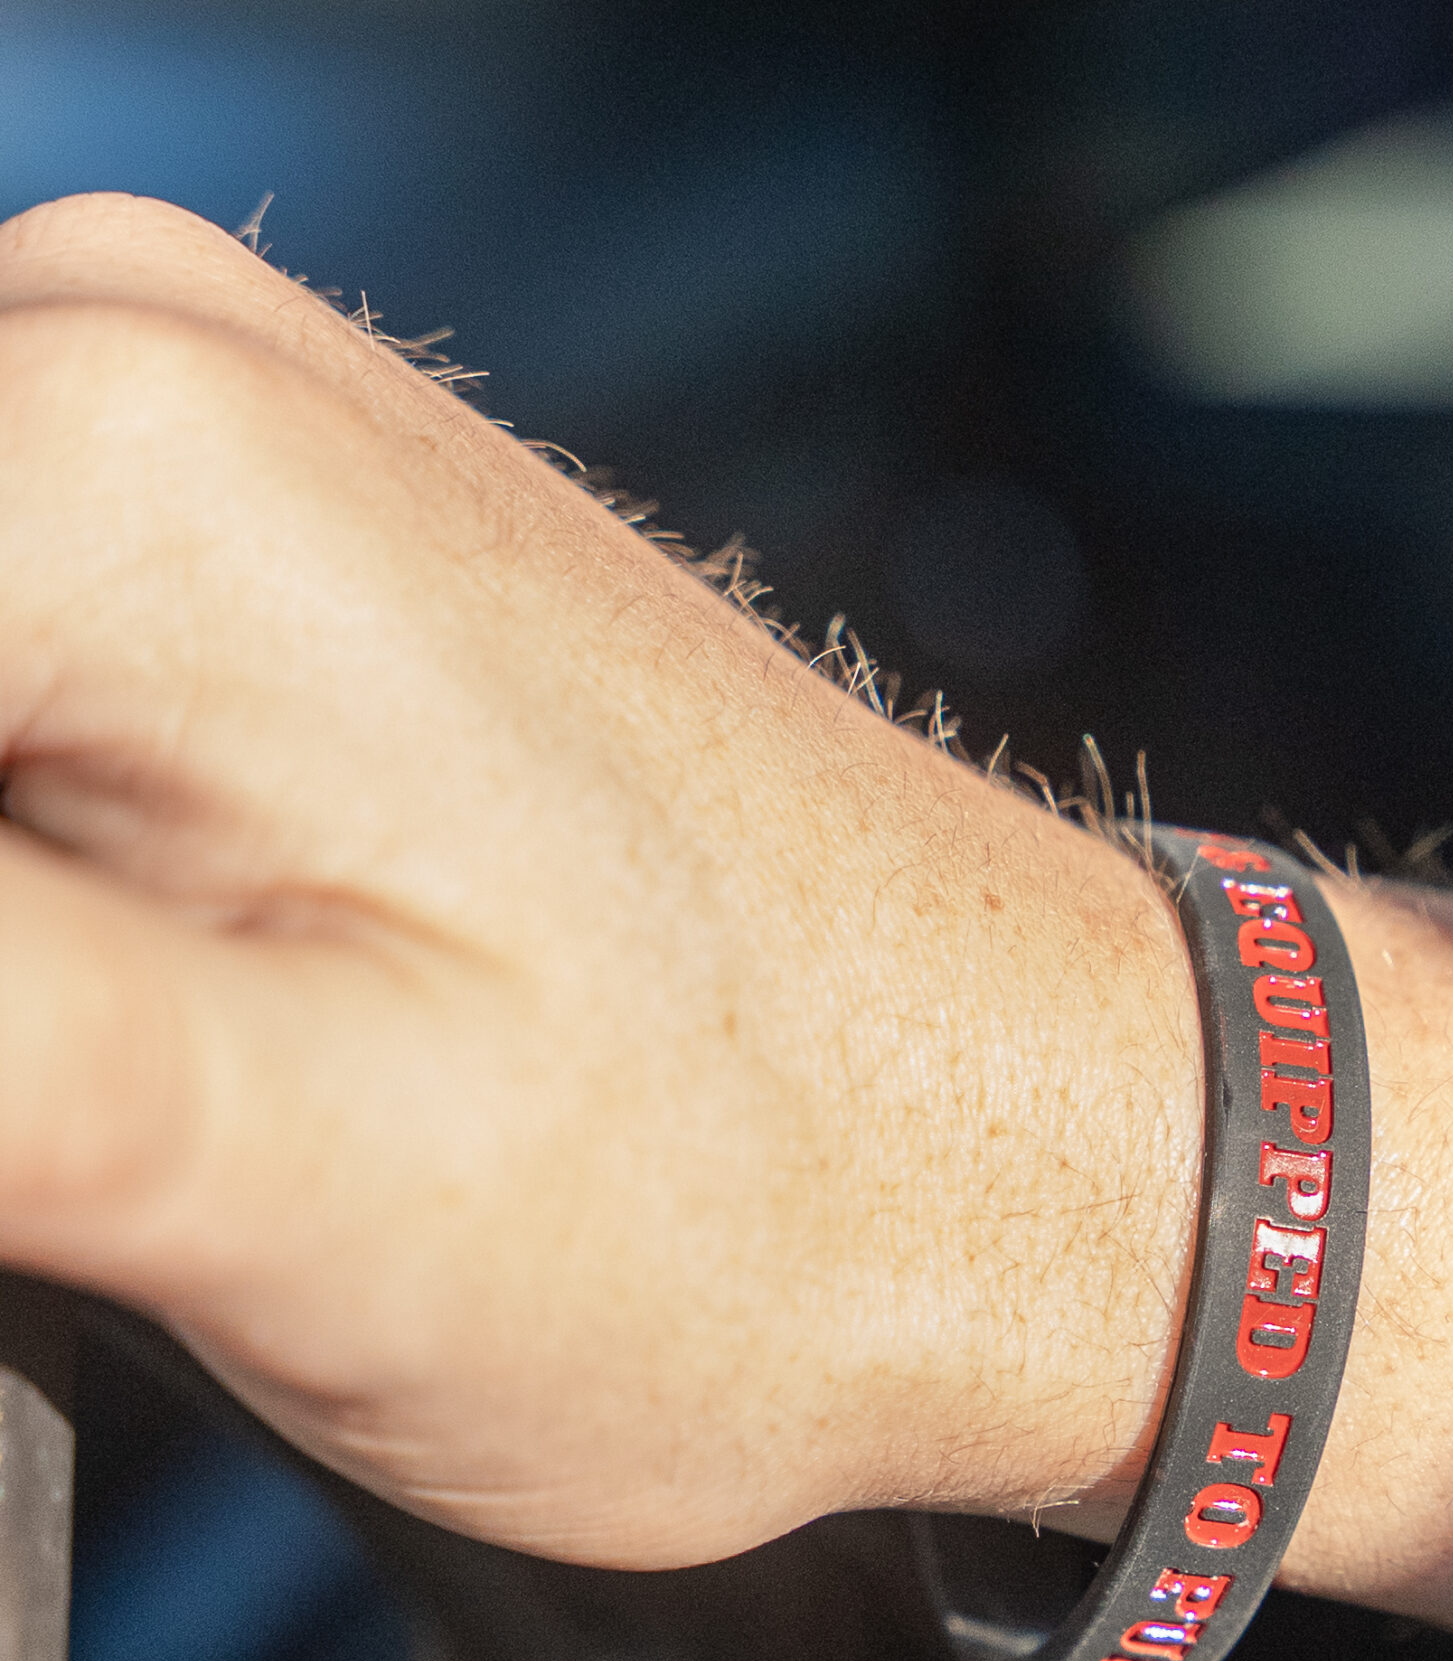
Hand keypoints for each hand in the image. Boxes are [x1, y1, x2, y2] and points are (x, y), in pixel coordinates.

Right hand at [0, 193, 1210, 1564]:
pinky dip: (7, 826)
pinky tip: (119, 982)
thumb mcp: (261, 1167)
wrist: (1037, 1155)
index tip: (38, 1081)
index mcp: (107, 466)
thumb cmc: (776, 1194)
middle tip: (83, 1114)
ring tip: (121, 1071)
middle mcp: (146, 362)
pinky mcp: (270, 555)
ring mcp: (216, 436)